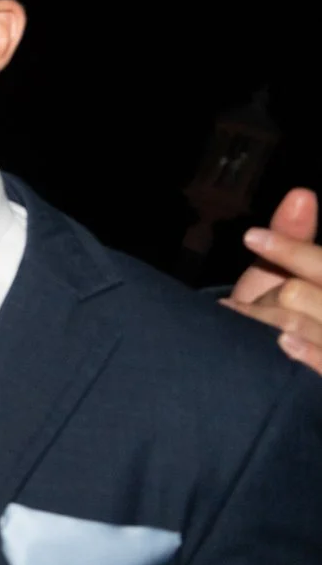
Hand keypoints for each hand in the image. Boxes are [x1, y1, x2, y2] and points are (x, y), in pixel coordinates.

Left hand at [225, 187, 321, 373]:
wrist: (259, 369)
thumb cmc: (272, 313)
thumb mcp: (279, 273)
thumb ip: (294, 237)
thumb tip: (301, 195)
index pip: (320, 264)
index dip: (290, 251)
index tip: (251, 237)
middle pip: (298, 294)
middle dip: (267, 300)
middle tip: (250, 313)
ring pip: (295, 325)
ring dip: (263, 325)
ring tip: (253, 331)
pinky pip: (321, 362)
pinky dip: (302, 352)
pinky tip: (282, 345)